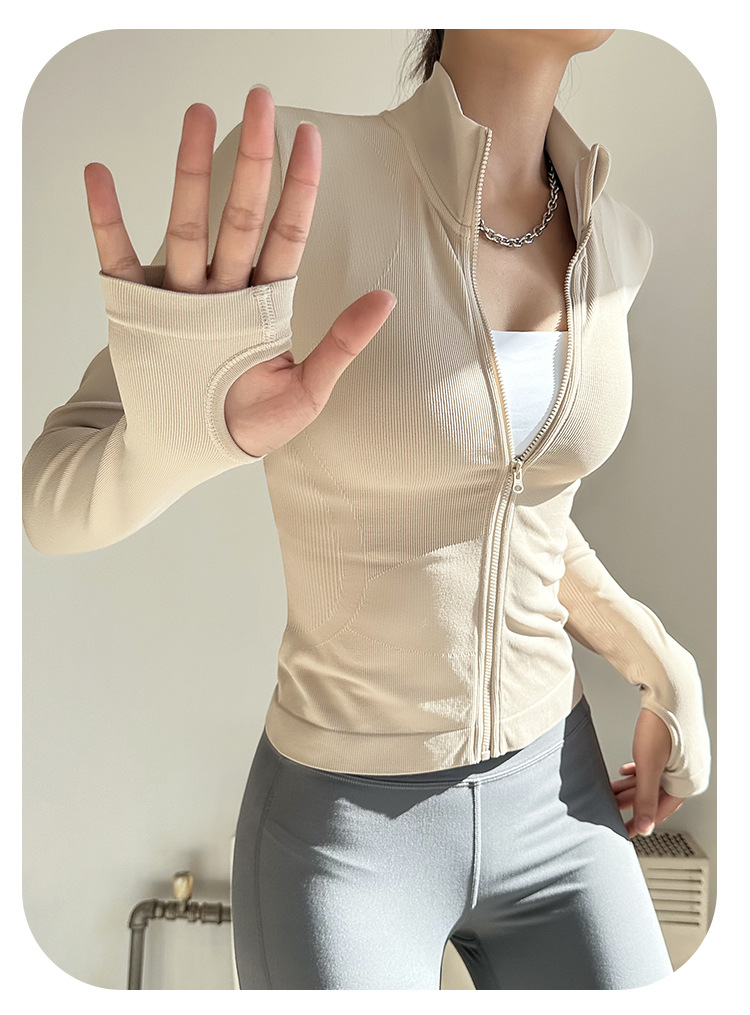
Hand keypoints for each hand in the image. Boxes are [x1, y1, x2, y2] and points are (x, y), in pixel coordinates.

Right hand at [83, 87, 395, 456]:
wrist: (190, 450)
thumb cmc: (250, 424)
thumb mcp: (307, 393)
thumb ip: (342, 346)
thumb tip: (387, 299)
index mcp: (264, 303)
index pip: (285, 235)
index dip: (298, 188)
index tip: (310, 137)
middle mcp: (222, 288)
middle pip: (239, 215)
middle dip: (251, 160)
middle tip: (259, 99)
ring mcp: (179, 294)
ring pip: (187, 225)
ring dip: (190, 172)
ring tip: (196, 117)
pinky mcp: (136, 308)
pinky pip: (117, 256)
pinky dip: (106, 218)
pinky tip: (101, 176)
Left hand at [610, 708, 684, 838]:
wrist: (670, 689)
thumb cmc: (662, 724)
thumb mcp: (648, 766)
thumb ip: (645, 798)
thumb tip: (644, 827)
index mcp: (688, 783)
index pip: (660, 811)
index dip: (639, 821)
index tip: (624, 831)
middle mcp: (689, 773)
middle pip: (655, 795)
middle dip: (631, 801)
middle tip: (610, 808)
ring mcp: (683, 759)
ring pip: (653, 779)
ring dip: (632, 786)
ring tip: (611, 790)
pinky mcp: (675, 747)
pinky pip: (656, 766)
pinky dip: (640, 771)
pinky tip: (625, 771)